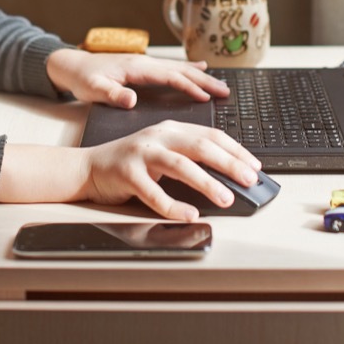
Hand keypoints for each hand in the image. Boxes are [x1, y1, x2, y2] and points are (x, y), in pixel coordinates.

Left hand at [46, 49, 228, 108]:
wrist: (71, 65)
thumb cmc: (82, 78)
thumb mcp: (92, 90)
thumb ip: (111, 94)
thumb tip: (131, 99)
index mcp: (137, 67)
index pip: (170, 76)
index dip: (190, 86)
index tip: (207, 97)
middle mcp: (146, 62)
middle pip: (182, 70)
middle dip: (205, 80)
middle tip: (226, 92)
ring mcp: (146, 63)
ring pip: (180, 68)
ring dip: (201, 76)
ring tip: (221, 85)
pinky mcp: (144, 67)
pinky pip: (172, 68)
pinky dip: (189, 69)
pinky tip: (200, 68)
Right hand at [80, 120, 260, 220]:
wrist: (87, 167)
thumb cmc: (130, 164)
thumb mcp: (163, 154)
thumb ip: (189, 159)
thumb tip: (228, 179)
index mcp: (171, 129)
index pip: (211, 135)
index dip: (236, 150)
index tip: (255, 166)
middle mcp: (159, 137)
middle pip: (201, 146)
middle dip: (229, 163)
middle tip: (249, 180)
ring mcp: (142, 154)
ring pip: (181, 165)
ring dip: (207, 183)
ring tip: (225, 198)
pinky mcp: (127, 173)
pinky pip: (153, 192)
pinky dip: (173, 205)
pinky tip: (189, 214)